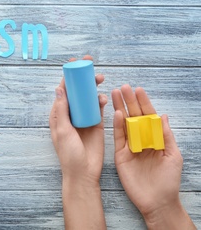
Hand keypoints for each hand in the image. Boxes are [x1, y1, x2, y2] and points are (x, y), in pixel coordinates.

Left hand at [49, 55, 106, 228]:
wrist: (84, 172)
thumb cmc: (69, 154)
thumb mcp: (63, 131)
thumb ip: (62, 110)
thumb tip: (59, 88)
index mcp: (59, 114)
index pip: (64, 91)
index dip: (69, 76)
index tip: (75, 63)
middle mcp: (71, 114)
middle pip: (78, 91)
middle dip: (84, 78)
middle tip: (91, 66)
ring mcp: (84, 117)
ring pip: (89, 97)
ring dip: (94, 86)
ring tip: (100, 79)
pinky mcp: (97, 123)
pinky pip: (99, 107)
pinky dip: (102, 100)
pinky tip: (104, 98)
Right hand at [112, 84, 194, 228]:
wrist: (157, 201)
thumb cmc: (168, 179)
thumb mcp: (173, 155)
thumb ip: (166, 135)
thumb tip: (163, 115)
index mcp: (155, 138)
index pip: (148, 116)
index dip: (143, 103)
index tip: (138, 89)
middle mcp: (141, 139)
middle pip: (134, 116)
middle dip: (129, 101)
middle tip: (123, 87)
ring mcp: (129, 146)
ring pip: (124, 123)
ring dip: (120, 108)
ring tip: (115, 94)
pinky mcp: (120, 155)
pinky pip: (118, 138)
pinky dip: (117, 126)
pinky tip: (116, 114)